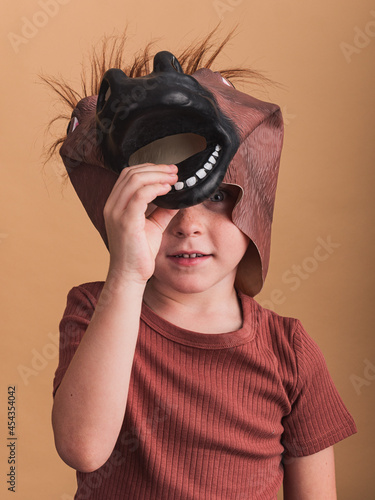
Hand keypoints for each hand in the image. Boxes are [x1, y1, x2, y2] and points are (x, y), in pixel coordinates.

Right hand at [103, 163, 177, 283]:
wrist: (130, 274)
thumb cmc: (139, 252)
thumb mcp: (153, 225)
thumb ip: (162, 209)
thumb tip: (178, 197)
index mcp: (115, 204)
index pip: (128, 175)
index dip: (150, 169)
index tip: (169, 171)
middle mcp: (112, 206)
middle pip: (131, 173)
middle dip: (156, 169)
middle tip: (174, 171)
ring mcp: (116, 213)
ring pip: (135, 180)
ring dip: (157, 176)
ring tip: (173, 179)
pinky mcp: (125, 222)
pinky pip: (140, 196)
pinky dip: (155, 188)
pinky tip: (167, 189)